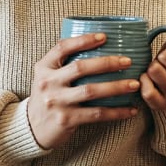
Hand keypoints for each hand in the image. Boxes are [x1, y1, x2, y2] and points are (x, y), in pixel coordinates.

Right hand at [27, 33, 141, 149]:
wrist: (31, 128)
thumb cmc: (48, 96)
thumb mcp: (48, 76)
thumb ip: (64, 64)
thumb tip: (99, 47)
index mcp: (44, 67)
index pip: (62, 47)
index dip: (84, 40)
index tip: (104, 37)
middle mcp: (48, 83)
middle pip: (80, 67)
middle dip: (107, 63)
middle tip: (127, 61)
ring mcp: (57, 102)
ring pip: (91, 91)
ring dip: (116, 87)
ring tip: (134, 84)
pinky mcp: (66, 120)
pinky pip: (96, 114)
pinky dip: (116, 112)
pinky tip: (130, 110)